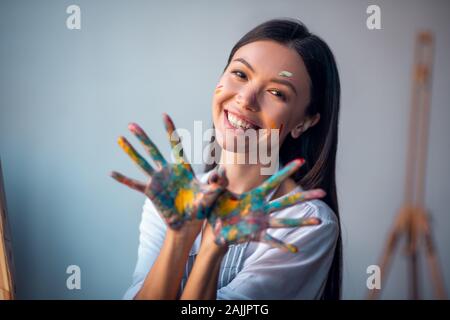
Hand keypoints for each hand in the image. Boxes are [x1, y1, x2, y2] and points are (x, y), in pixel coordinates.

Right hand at [110, 114, 227, 228]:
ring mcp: (157, 180)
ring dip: (131, 151)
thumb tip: (222, 173)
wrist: (189, 222)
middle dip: (142, 137)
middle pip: (153, 150)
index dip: (169, 130)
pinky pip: (135, 184)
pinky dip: (123, 179)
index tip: (164, 115)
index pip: (175, 144)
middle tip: (132, 124)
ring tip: (120, 138)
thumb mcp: (211, 194)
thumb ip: (217, 183)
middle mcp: (167, 171)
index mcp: (182, 167)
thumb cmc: (200, 207)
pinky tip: (112, 173)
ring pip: (142, 162)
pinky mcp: (151, 192)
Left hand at [207, 159, 324, 252]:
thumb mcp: (217, 194)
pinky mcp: (256, 235)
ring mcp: (261, 222)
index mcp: (255, 196)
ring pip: (284, 221)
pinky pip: (272, 240)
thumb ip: (217, 183)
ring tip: (318, 221)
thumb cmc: (216, 209)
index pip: (273, 181)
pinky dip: (283, 245)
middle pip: (286, 201)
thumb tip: (217, 172)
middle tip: (323, 192)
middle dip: (304, 196)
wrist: (213, 229)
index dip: (287, 171)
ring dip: (302, 221)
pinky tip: (296, 249)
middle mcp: (262, 209)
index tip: (301, 161)